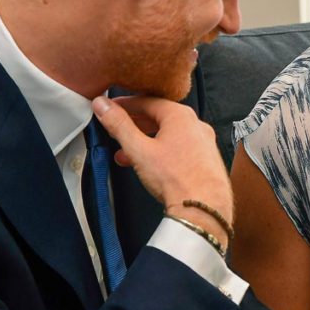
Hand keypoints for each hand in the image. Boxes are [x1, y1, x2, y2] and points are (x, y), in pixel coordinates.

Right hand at [92, 96, 232, 240]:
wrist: (203, 208)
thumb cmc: (177, 179)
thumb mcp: (139, 149)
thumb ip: (119, 125)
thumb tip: (104, 106)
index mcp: (181, 116)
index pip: (147, 101)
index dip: (124, 104)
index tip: (111, 107)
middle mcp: (196, 125)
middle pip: (158, 117)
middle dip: (134, 125)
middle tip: (117, 129)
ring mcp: (204, 143)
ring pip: (168, 135)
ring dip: (145, 142)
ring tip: (126, 154)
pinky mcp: (206, 160)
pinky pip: (179, 149)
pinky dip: (160, 152)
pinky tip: (148, 166)